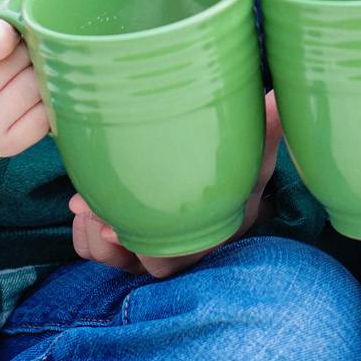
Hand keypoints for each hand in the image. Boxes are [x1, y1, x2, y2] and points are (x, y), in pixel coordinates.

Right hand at [0, 0, 48, 159]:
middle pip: (27, 59)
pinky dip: (44, 98)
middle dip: (27, 47)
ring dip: (39, 71)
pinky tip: (23, 93)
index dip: (10, 26)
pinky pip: (50, 112)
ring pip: (42, 85)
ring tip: (14, 71)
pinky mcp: (6, 146)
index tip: (1, 29)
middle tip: (9, 51)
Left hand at [66, 91, 283, 278]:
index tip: (115, 224)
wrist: (225, 172)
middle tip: (90, 205)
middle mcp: (182, 250)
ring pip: (114, 260)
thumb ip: (266, 128)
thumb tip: (277, 97)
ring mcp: (154, 249)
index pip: (171, 262)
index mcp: (209, 236)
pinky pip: (97, 254)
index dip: (141, 248)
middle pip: (137, 262)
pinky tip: (83, 209)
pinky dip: (85, 237)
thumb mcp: (254, 150)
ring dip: (94, 235)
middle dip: (110, 236)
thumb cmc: (239, 166)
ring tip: (83, 203)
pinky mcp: (127, 245)